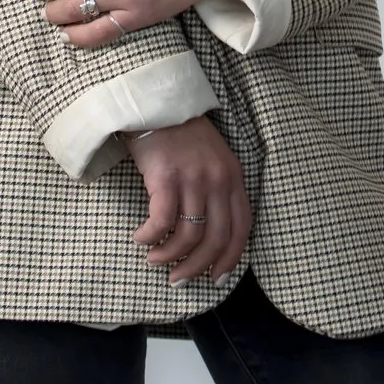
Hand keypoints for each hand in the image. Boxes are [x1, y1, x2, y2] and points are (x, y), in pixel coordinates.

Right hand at [124, 116, 250, 284]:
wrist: (155, 102)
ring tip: (155, 260)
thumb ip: (216, 190)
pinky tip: (141, 238)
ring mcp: (193, 178)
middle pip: (215, 239)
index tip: (217, 278)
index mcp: (233, 176)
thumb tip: (206, 234)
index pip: (241, 228)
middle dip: (197, 267)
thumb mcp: (212, 158)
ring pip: (188, 235)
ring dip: (170, 256)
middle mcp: (218, 179)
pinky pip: (161, 221)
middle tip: (179, 280)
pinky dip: (151, 236)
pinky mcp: (166, 177)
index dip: (231, 258)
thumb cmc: (180, 133)